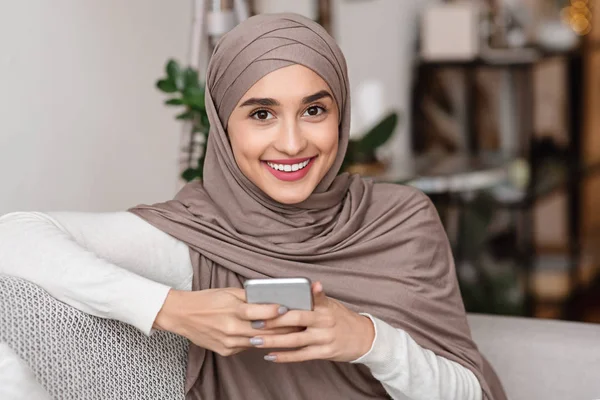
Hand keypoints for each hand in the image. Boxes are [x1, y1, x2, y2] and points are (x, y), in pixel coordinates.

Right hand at [153, 288, 298, 356]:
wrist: (182, 315)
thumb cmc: (207, 300)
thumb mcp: (229, 292)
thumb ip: (249, 297)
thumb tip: (270, 298)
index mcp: (232, 310)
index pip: (259, 313)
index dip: (275, 311)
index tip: (288, 308)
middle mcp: (231, 328)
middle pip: (263, 330)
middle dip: (283, 327)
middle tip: (298, 322)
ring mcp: (228, 342)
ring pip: (258, 342)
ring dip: (275, 337)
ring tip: (291, 331)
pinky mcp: (225, 351)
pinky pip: (246, 347)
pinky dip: (257, 341)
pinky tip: (269, 337)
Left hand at [248, 282, 374, 362]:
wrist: (365, 338)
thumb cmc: (342, 318)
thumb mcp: (331, 304)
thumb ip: (315, 298)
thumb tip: (307, 285)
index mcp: (324, 307)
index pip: (302, 304)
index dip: (285, 305)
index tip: (266, 304)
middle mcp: (324, 322)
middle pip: (295, 321)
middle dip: (273, 322)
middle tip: (254, 322)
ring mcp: (324, 339)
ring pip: (294, 340)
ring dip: (273, 341)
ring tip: (255, 340)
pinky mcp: (324, 353)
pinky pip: (301, 356)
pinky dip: (284, 356)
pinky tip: (270, 356)